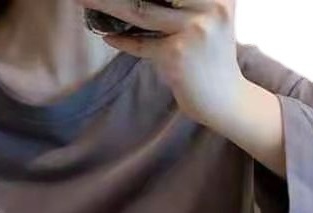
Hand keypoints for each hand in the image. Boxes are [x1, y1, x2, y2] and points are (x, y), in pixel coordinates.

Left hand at [77, 0, 246, 126]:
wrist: (228, 102)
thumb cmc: (213, 60)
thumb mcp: (210, 19)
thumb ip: (185, 4)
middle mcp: (210, 6)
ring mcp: (193, 30)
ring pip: (139, 10)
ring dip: (107, 4)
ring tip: (84, 0)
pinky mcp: (176, 55)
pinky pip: (141, 44)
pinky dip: (122, 41)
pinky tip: (108, 35)